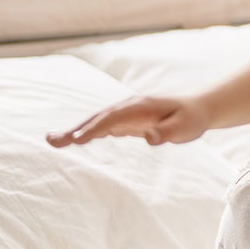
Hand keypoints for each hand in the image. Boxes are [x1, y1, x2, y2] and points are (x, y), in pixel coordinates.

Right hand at [46, 95, 210, 146]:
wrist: (197, 109)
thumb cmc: (191, 120)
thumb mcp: (184, 128)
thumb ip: (166, 133)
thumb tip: (150, 138)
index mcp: (141, 107)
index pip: (113, 118)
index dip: (94, 128)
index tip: (75, 140)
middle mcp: (130, 107)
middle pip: (99, 118)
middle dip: (76, 129)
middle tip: (52, 141)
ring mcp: (126, 113)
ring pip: (97, 121)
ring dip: (75, 131)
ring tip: (52, 141)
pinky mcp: (126, 120)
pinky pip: (102, 126)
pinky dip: (86, 132)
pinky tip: (71, 140)